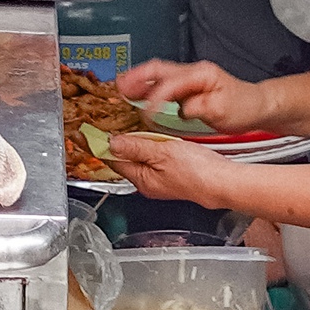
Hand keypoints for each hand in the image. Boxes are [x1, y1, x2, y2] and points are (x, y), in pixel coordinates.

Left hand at [109, 132, 223, 205]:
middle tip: (106, 125)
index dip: (100, 146)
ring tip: (124, 127)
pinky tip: (151, 137)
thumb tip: (111, 144)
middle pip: (124, 160)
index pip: (113, 161)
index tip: (87, 134)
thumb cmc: (197, 170)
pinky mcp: (172, 174)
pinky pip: (152, 158)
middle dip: (115, 143)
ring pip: (139, 158)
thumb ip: (136, 148)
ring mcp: (160, 180)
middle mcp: (148, 183)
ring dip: (132, 143)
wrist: (222, 182)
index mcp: (142, 180)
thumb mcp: (162, 153)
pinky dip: (148, 146)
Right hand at [116, 56, 273, 135]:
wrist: (257, 106)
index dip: (155, 98)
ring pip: (158, 74)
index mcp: (201, 75)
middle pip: (158, 69)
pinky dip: (148, 86)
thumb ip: (199, 108)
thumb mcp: (223, 111)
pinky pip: (162, 82)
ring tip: (121, 88)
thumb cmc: (243, 107)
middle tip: (119, 86)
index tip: (146, 113)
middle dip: (136, 77)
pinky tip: (139, 95)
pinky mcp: (188, 86)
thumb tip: (181, 110)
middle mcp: (193, 72)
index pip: (170, 84)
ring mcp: (190, 77)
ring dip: (139, 80)